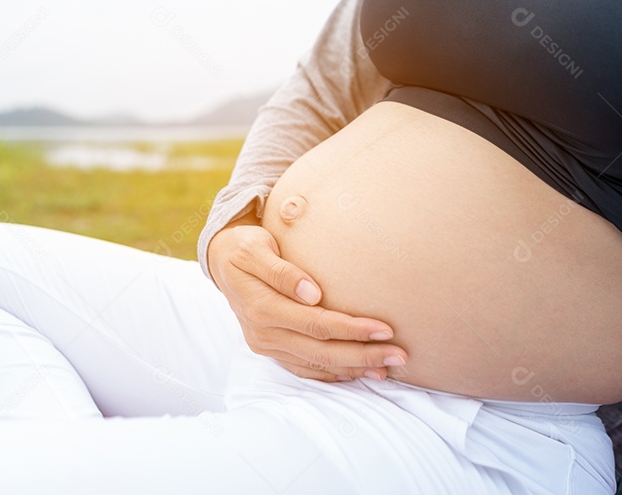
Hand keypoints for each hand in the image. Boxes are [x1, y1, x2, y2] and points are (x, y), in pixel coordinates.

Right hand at [208, 216, 407, 382]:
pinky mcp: (271, 350)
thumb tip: (311, 293)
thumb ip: (281, 271)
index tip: (384, 328)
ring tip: (387, 368)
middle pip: (321, 351)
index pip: (315, 324)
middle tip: (399, 355)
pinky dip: (333, 374)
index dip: (351, 328)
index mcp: (260, 308)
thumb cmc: (244, 248)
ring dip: (353, 369)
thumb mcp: (255, 248)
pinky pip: (305, 369)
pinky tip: (358, 372)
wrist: (221, 261)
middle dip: (362, 355)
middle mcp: (263, 333)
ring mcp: (266, 345)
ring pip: (315, 365)